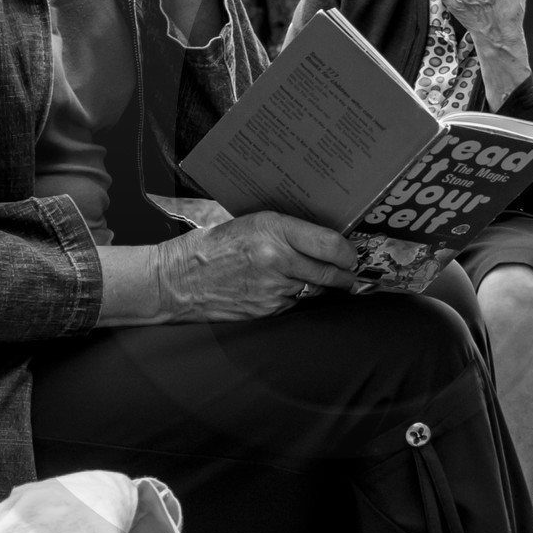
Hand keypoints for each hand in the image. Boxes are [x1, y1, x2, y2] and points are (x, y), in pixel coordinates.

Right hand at [152, 212, 356, 320]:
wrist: (180, 279)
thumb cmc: (216, 244)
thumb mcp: (253, 223)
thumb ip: (289, 230)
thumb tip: (327, 238)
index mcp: (273, 229)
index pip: (330, 244)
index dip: (348, 252)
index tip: (352, 253)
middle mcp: (277, 260)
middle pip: (330, 273)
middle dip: (346, 275)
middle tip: (350, 271)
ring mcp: (273, 289)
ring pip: (314, 290)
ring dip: (318, 285)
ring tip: (309, 275)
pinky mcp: (267, 310)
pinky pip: (295, 303)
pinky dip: (295, 296)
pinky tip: (281, 287)